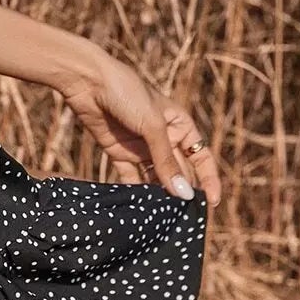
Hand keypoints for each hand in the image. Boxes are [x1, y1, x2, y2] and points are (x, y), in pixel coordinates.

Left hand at [53, 47, 221, 209]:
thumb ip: (166, 160)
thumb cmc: (127, 93)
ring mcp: (141, 147)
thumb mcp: (152, 126)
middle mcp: (163, 138)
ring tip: (162, 217)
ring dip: (159, 195)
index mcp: (180, 126)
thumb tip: (183, 193)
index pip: (201, 157)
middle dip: (181, 192)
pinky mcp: (119, 153)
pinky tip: (139, 208)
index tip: (212, 203)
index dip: (209, 179)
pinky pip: (132, 177)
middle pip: (178, 171)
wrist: (87, 80)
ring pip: (155, 178)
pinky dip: (136, 191)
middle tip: (183, 218)